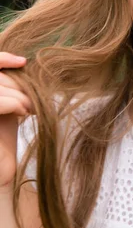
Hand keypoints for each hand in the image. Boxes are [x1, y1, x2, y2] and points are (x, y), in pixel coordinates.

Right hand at [0, 52, 31, 188]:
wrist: (0, 169)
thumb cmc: (3, 136)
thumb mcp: (6, 102)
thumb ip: (7, 84)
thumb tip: (22, 61)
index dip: (3, 58)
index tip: (23, 62)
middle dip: (18, 83)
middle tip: (34, 98)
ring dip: (19, 94)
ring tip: (31, 107)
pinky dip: (13, 102)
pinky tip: (23, 112)